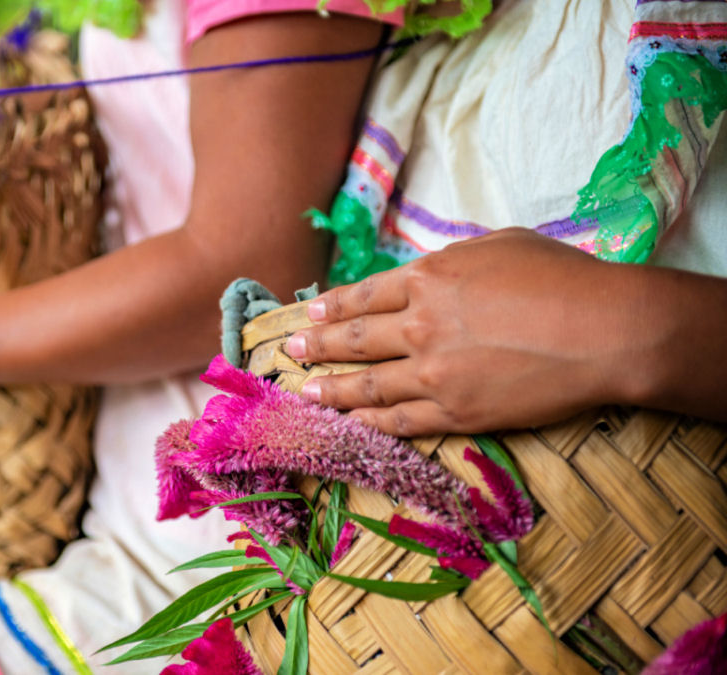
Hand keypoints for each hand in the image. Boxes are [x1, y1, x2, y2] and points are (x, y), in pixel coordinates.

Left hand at [286, 229, 646, 435]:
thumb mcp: (499, 246)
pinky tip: (347, 423)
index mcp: (429, 278)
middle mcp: (419, 325)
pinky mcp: (454, 413)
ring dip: (329, 388)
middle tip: (292, 352)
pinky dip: (367, 423)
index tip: (309, 314)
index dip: (332, 307)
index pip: (364, 295)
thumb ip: (452, 263)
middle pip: (355, 339)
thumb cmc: (563, 279)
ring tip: (303, 390)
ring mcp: (433, 373)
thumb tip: (429, 275)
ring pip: (366, 385)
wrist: (603, 331)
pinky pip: (398, 421)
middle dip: (318, 346)